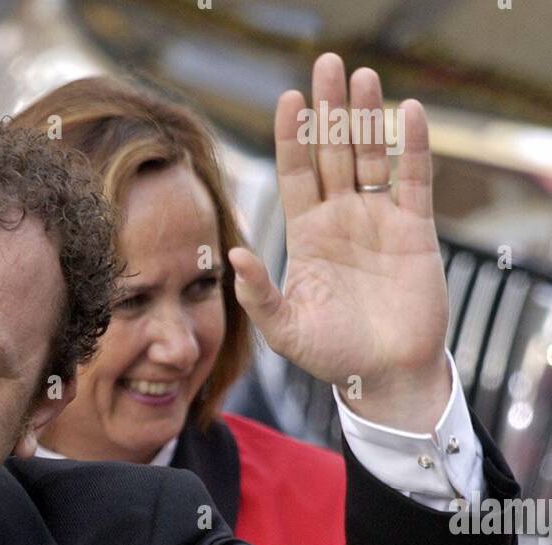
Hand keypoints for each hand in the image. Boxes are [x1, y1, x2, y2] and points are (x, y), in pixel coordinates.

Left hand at [229, 53, 450, 428]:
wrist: (385, 376)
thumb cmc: (332, 357)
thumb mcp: (285, 332)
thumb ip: (258, 295)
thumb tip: (232, 253)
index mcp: (308, 236)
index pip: (296, 174)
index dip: (292, 138)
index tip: (288, 100)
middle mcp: (341, 219)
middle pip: (333, 152)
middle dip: (329, 110)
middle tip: (326, 64)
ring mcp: (378, 220)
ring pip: (371, 156)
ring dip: (367, 117)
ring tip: (361, 76)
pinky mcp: (415, 229)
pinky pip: (413, 179)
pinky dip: (411, 147)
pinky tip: (406, 113)